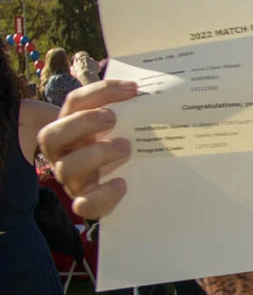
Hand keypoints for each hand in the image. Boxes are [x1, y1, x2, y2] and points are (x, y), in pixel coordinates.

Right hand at [37, 79, 137, 218]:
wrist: (115, 182)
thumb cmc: (117, 144)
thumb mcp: (120, 125)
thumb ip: (129, 109)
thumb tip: (159, 92)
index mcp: (69, 126)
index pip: (74, 102)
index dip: (100, 91)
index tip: (133, 89)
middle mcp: (63, 152)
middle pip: (52, 135)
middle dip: (83, 123)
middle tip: (113, 118)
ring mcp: (71, 179)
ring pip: (66, 168)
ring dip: (96, 154)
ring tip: (126, 148)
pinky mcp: (85, 202)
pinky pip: (84, 204)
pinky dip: (102, 194)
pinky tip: (122, 183)